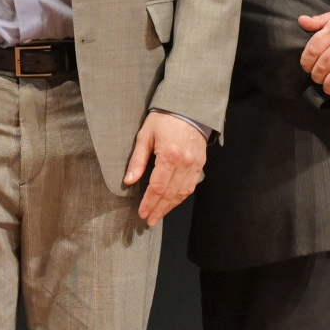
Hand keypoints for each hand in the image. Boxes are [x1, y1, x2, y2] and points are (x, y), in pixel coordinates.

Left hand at [125, 110, 208, 225]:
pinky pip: (190, 186)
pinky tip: (172, 203)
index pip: (157, 186)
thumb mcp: (145, 135)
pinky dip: (180, 197)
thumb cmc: (164, 118)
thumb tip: (128, 181)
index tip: (142, 213)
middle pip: (170, 193)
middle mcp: (184, 163)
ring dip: (170, 207)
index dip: (149, 202)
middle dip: (158, 209)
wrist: (190, 107)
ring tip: (159, 216)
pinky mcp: (200, 164)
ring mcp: (195, 164)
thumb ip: (137, 160)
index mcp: (169, 155)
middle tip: (149, 221)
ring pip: (182, 193)